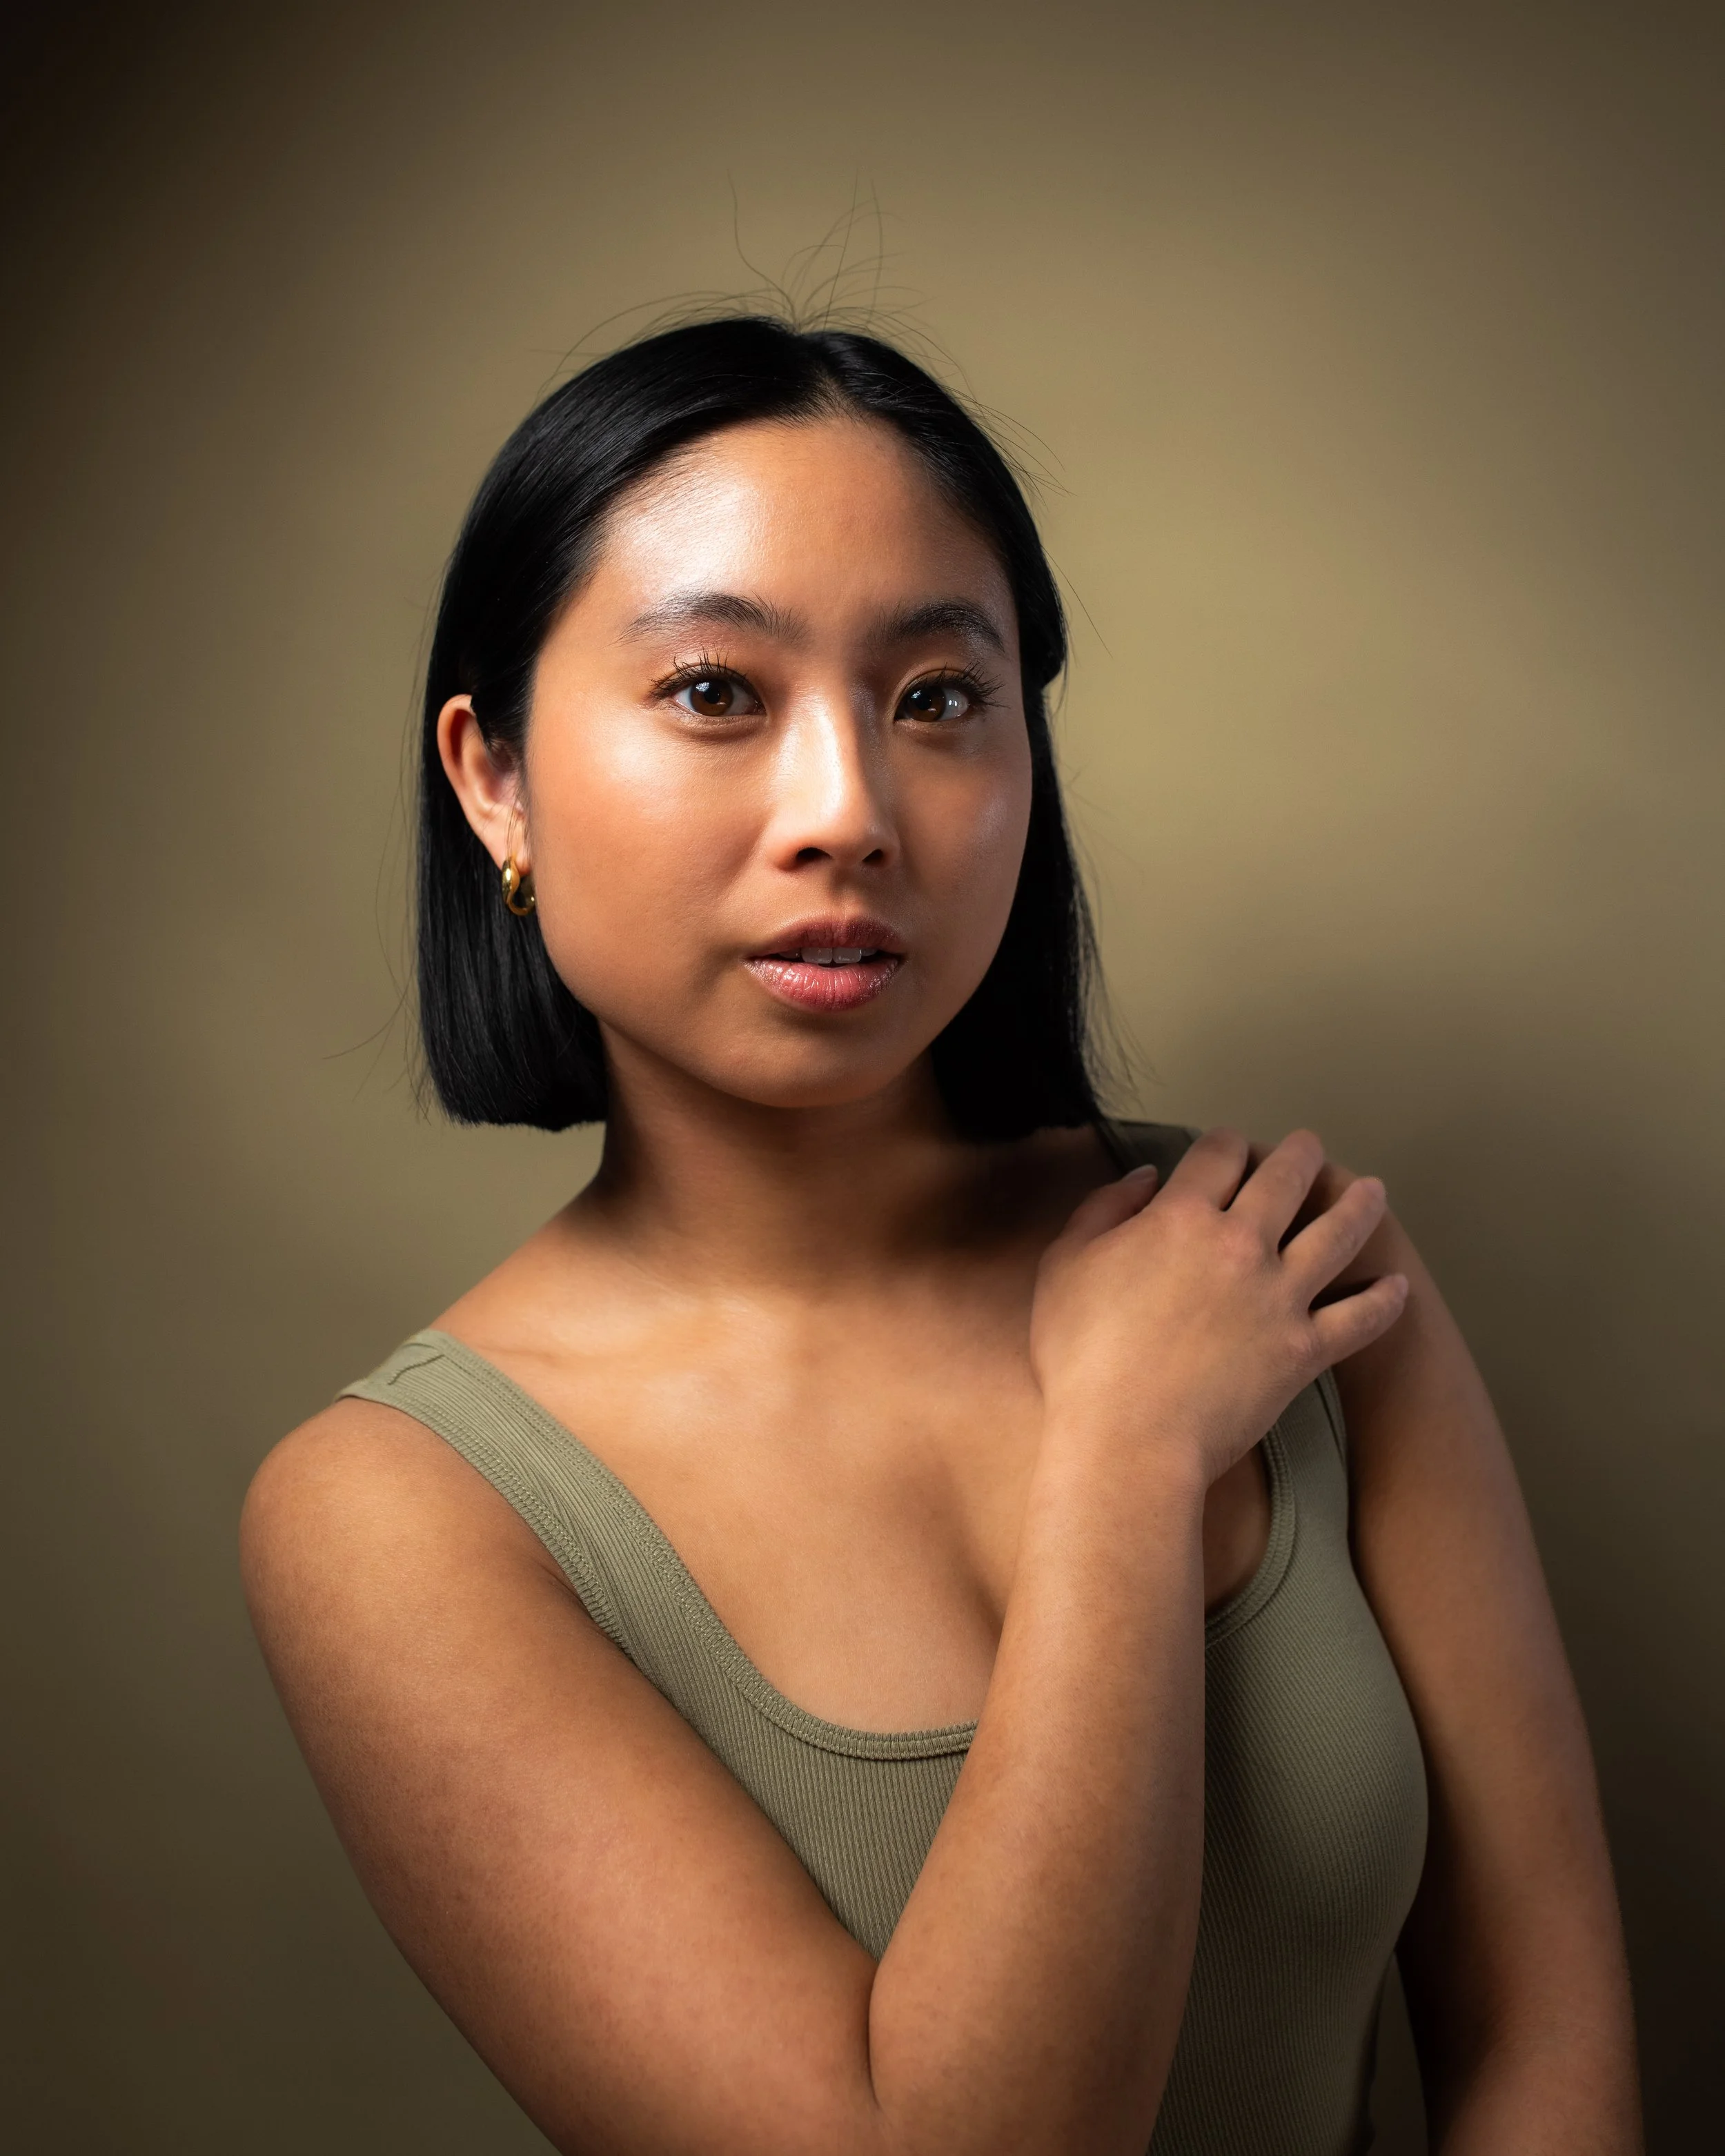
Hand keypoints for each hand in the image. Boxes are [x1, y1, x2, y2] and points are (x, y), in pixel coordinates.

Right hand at [1030, 1129, 1406, 1485]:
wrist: (1127, 1440)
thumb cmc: (1081, 1358)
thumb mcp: (1065, 1266)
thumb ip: (1103, 1210)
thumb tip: (1145, 1179)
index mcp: (1181, 1217)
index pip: (1218, 1155)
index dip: (1226, 1143)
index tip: (1230, 1145)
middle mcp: (1241, 1244)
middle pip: (1286, 1179)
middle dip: (1300, 1155)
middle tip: (1309, 1148)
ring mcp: (1280, 1296)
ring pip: (1338, 1234)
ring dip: (1359, 1206)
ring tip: (1373, 1190)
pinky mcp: (1304, 1349)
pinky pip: (1359, 1318)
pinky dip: (1382, 1301)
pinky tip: (1396, 1286)